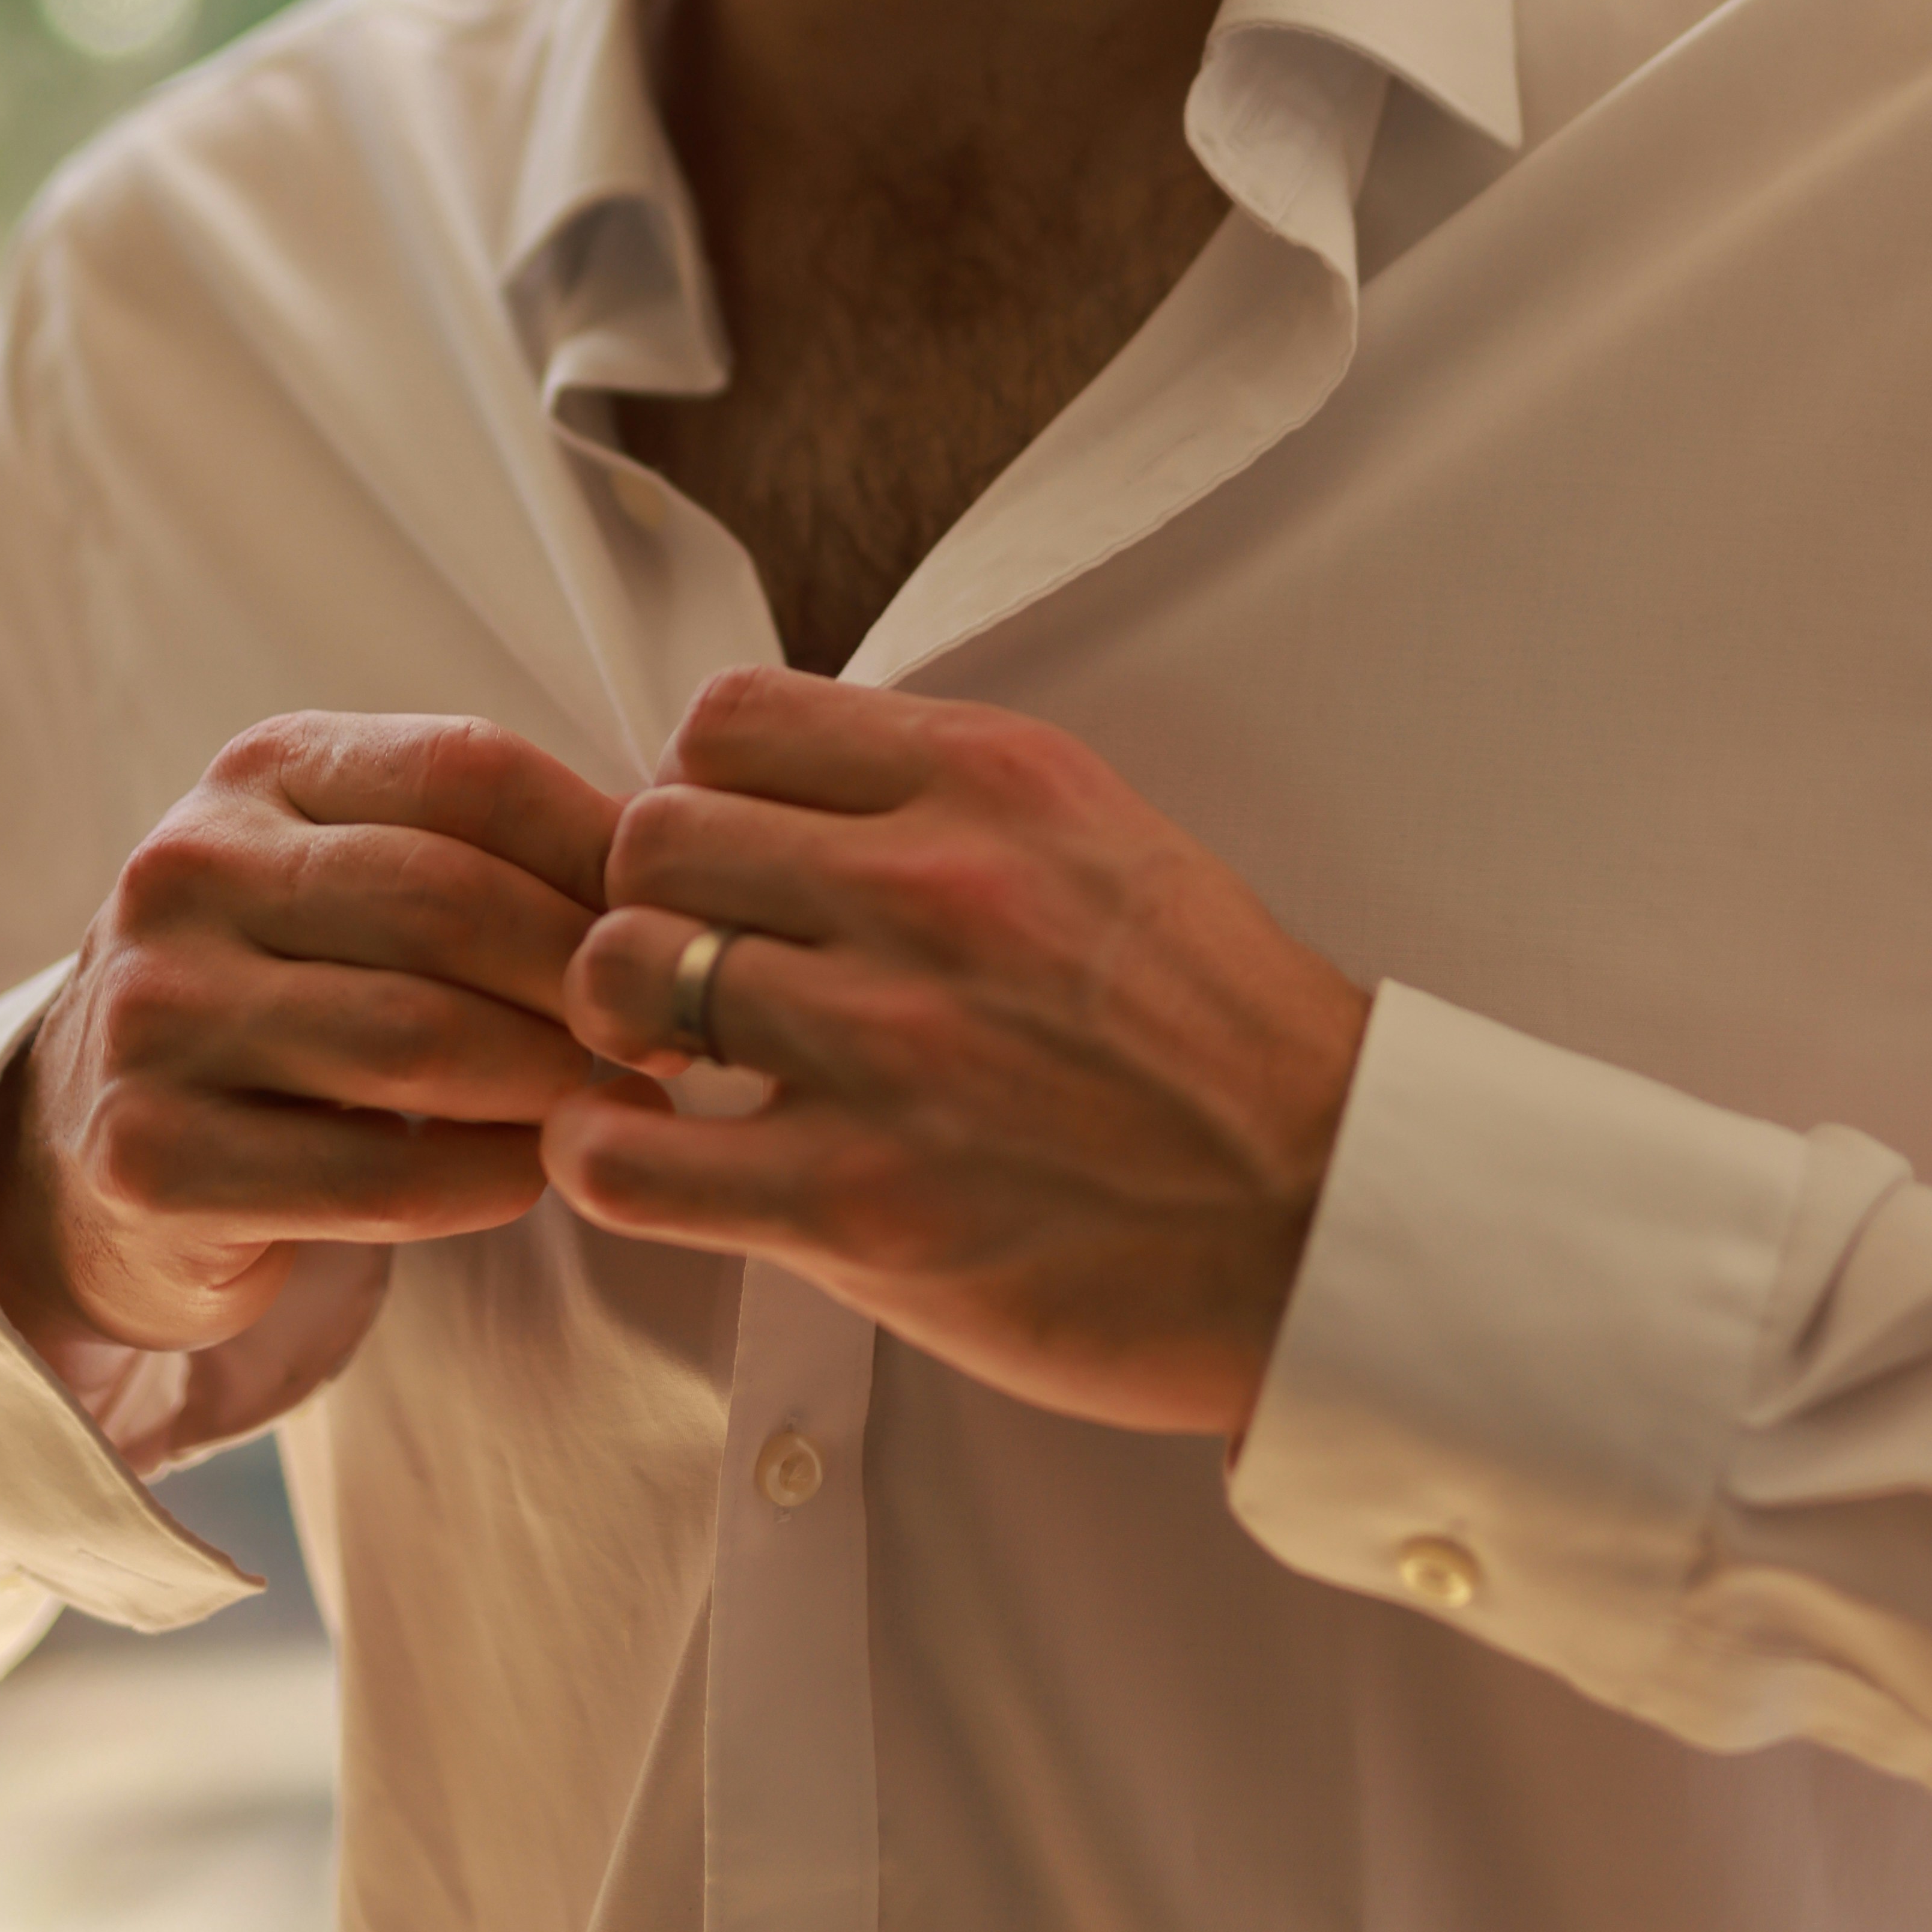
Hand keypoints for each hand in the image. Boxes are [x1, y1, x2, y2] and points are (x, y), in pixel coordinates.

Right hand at [0, 711, 619, 1368]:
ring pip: (415, 1038)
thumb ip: (489, 853)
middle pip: (447, 902)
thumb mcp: (359, 876)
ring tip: (617, 1100)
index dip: (600, 844)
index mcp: (261, 771)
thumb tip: (682, 870)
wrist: (98, 1150)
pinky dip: (483, 1177)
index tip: (680, 914)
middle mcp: (188, 871)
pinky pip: (368, 1175)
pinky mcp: (148, 1156)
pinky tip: (533, 1174)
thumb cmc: (289, 992)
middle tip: (671, 1030)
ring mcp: (154, 1013)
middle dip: (585, 975)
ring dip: (549, 1079)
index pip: (469, 771)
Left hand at [545, 672, 1370, 1438]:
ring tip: (674, 1060)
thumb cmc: (1219, 1039)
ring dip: (621, 1022)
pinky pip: (624, 1159)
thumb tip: (789, 794)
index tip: (732, 852)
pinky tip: (657, 1157)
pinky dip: (605, 1157)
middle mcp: (932, 893)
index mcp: (995, 783)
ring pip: (616, 973)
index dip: (702, 785)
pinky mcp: (857, 1207)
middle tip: (694, 961)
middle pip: (651, 834)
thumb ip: (950, 802)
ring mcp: (889, 1051)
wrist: (1326, 1215)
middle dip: (652, 899)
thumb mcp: (1104, 841)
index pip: (731, 716)